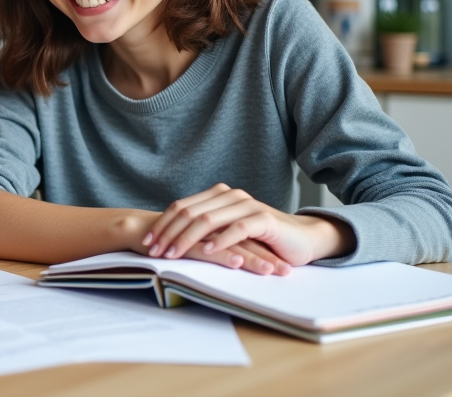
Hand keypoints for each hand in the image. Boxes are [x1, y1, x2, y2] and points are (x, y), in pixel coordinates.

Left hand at [142, 184, 354, 269]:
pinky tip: (207, 251)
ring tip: (172, 254)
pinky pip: (236, 229)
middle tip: (153, 252)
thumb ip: (207, 230)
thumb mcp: (229, 233)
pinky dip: (219, 240)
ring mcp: (246, 206)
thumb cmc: (264, 239)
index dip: (162, 224)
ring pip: (208, 220)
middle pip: (189, 212)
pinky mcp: (263, 220)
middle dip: (167, 233)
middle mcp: (229, 197)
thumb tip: (172, 240)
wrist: (304, 239)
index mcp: (218, 196)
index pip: (181, 207)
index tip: (146, 242)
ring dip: (186, 238)